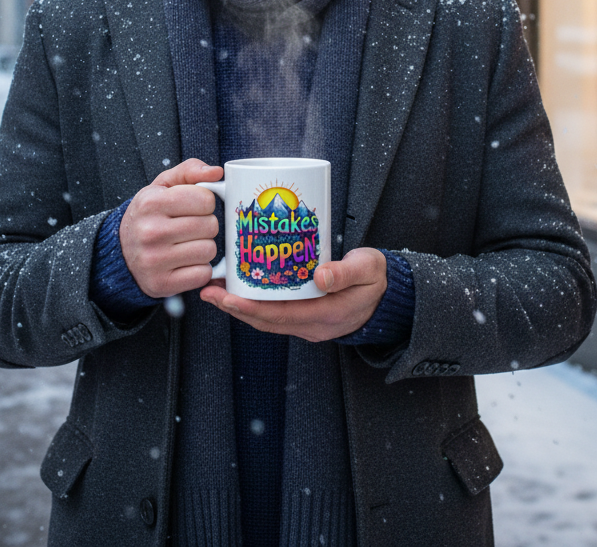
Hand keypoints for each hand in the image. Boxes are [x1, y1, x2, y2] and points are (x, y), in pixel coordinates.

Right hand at [119, 158, 221, 297]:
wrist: (121, 251)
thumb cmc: (150, 215)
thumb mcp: (163, 185)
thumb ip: (190, 171)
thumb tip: (217, 172)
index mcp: (151, 202)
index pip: (206, 200)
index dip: (204, 203)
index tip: (192, 208)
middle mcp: (150, 231)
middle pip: (210, 226)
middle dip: (206, 225)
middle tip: (190, 227)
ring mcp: (154, 260)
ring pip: (209, 251)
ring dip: (204, 247)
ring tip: (187, 244)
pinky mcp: (161, 284)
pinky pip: (203, 274)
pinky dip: (200, 269)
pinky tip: (185, 262)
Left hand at [199, 247, 386, 341]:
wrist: (388, 295)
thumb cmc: (376, 279)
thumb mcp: (368, 270)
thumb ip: (346, 272)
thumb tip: (320, 276)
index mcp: (328, 316)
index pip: (282, 316)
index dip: (252, 308)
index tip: (228, 297)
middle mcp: (313, 325)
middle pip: (267, 321)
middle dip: (235, 308)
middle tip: (208, 292)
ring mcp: (308, 324)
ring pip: (267, 319)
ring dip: (240, 307)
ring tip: (215, 290)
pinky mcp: (305, 316)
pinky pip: (274, 314)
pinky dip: (254, 304)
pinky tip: (240, 289)